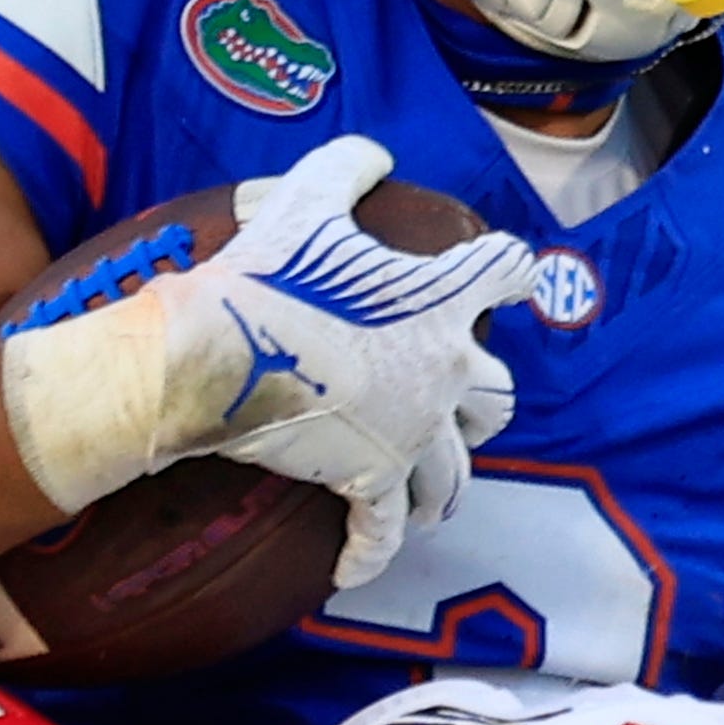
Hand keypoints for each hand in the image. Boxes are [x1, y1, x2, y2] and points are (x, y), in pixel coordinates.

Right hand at [187, 134, 536, 586]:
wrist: (210, 355)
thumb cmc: (258, 276)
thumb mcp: (302, 202)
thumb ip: (346, 170)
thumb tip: (373, 154)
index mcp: (437, 300)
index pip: (506, 272)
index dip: (510, 271)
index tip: (513, 277)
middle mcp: (445, 370)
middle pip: (502, 394)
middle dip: (486, 402)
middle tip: (465, 407)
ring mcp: (415, 430)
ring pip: (459, 472)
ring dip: (448, 485)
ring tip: (434, 499)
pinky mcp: (373, 478)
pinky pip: (385, 528)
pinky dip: (370, 553)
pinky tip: (355, 570)